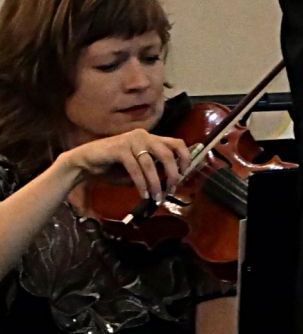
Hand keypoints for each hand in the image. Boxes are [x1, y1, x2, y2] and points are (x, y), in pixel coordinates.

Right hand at [59, 129, 191, 201]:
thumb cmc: (113, 167)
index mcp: (151, 139)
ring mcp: (131, 140)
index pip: (177, 143)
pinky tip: (143, 193)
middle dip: (172, 173)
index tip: (185, 174)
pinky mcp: (119, 148)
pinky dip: (141, 183)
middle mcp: (144, 136)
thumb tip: (170, 183)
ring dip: (155, 183)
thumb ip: (154, 171)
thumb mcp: (139, 169)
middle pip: (168, 153)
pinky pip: (135, 168)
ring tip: (156, 197)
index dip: (185, 158)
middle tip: (171, 189)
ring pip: (151, 163)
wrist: (86, 162)